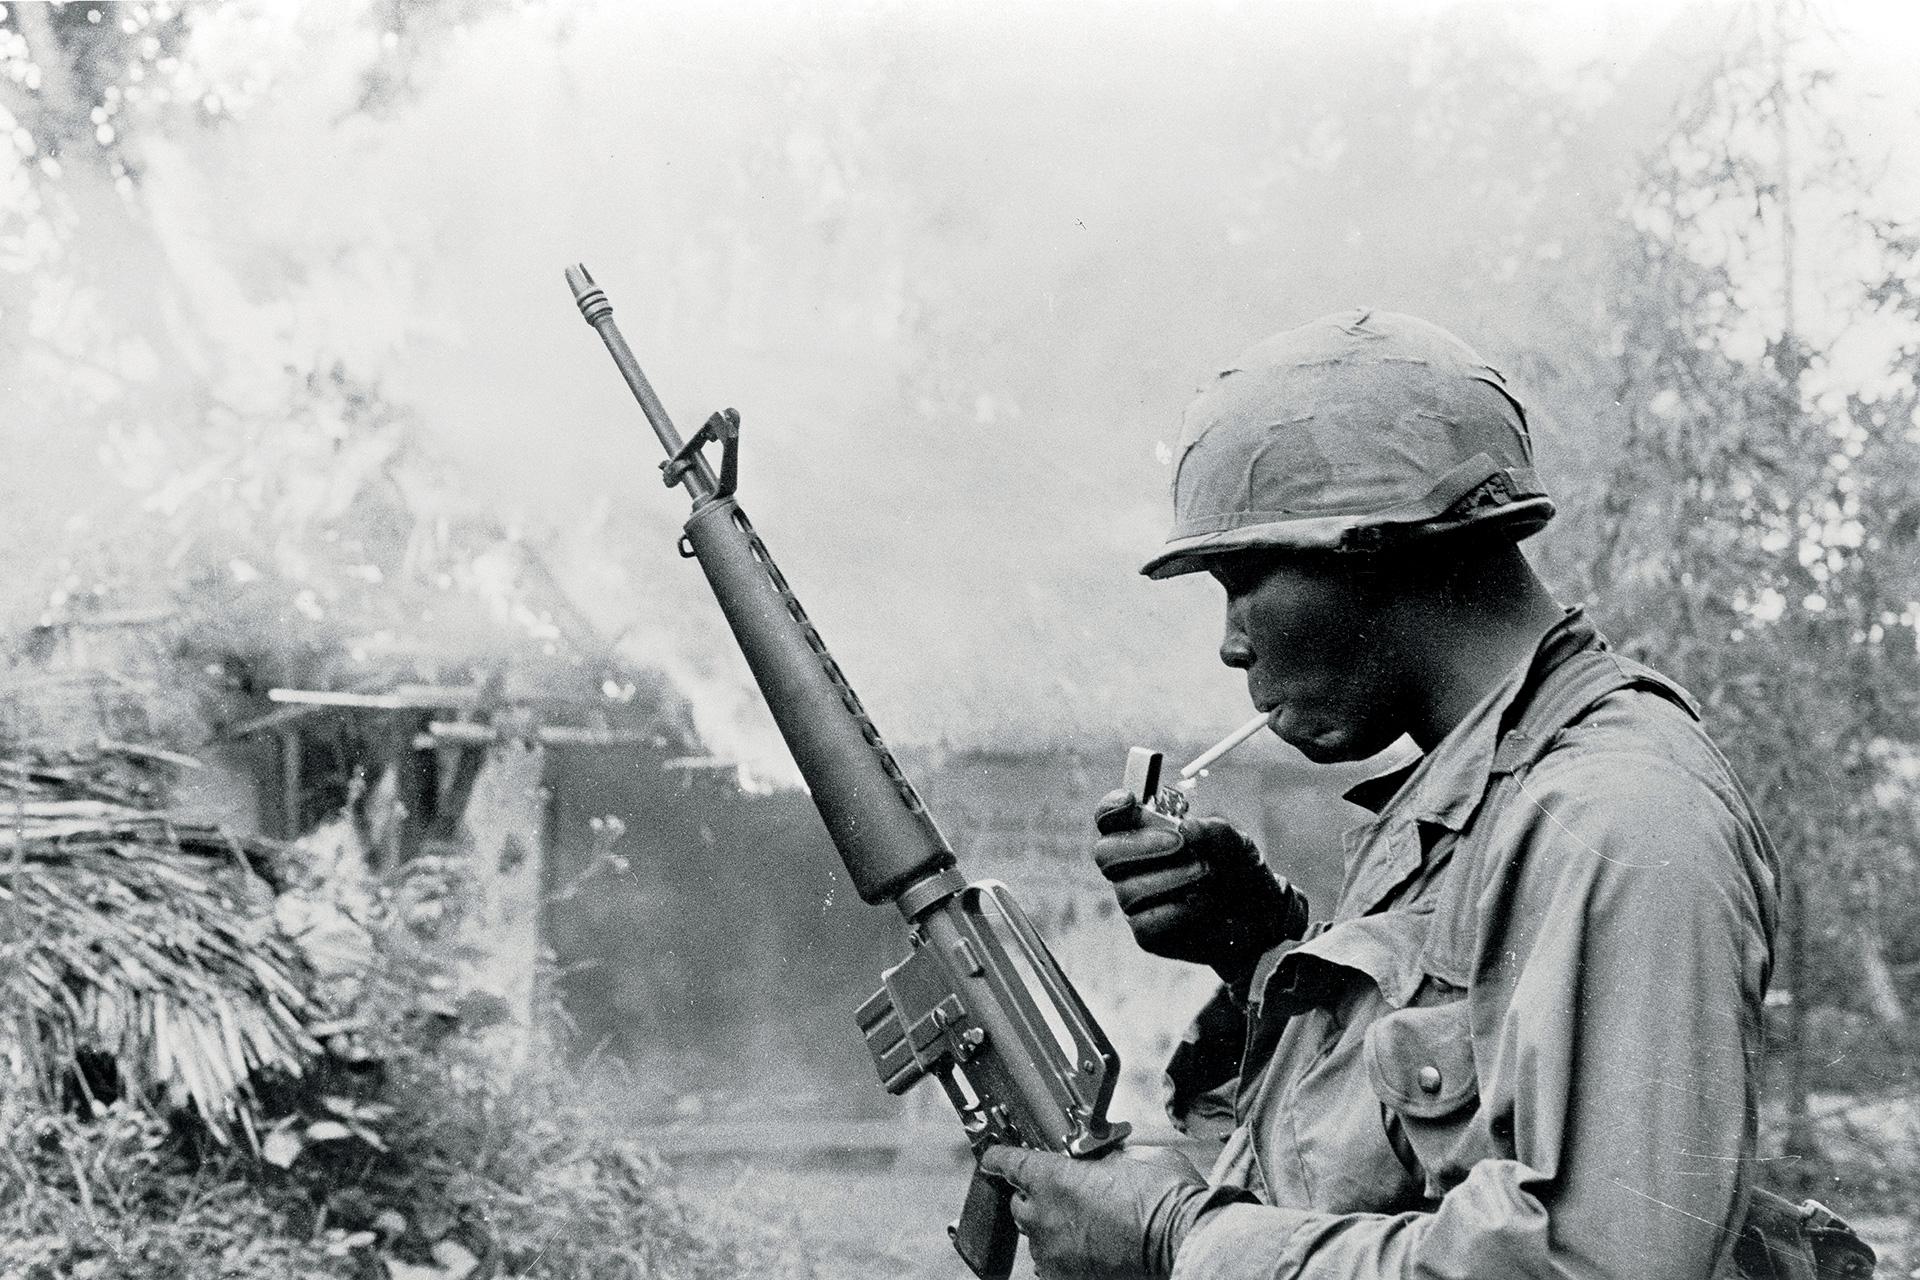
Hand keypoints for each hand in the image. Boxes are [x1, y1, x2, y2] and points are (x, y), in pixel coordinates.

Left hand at [979, 1145, 1222, 1279]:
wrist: (1185, 1244)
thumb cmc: (1167, 1199)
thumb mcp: (1136, 1158)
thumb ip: (1107, 1157)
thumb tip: (1102, 1159)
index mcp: (1055, 1178)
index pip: (1010, 1163)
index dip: (1000, 1158)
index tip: (993, 1157)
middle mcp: (1045, 1218)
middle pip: (1020, 1204)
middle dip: (1035, 1196)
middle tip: (1063, 1192)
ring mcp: (1054, 1255)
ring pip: (1036, 1239)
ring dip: (1051, 1229)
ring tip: (1082, 1225)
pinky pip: (1053, 1266)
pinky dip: (1065, 1256)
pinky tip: (1088, 1250)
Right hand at [1091, 790, 1307, 992]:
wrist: (1262, 920)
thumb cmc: (1239, 872)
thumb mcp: (1236, 844)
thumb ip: (1213, 831)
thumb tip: (1187, 828)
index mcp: (1144, 835)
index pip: (1109, 820)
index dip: (1110, 808)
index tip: (1130, 800)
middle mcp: (1131, 868)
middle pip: (1106, 853)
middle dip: (1141, 844)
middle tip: (1179, 843)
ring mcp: (1136, 902)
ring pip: (1129, 890)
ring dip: (1171, 878)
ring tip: (1208, 873)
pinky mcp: (1148, 934)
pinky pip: (1147, 923)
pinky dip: (1179, 911)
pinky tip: (1204, 904)